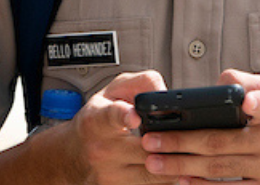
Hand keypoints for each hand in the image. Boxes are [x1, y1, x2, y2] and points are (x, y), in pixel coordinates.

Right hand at [63, 70, 173, 184]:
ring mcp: (109, 175)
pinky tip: (171, 165)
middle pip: (146, 149)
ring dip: (174, 162)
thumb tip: (165, 94)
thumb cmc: (96, 122)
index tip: (135, 117)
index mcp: (96, 120)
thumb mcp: (112, 92)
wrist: (73, 156)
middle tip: (186, 134)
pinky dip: (167, 176)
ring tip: (183, 150)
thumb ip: (141, 84)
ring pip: (156, 172)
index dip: (124, 116)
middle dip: (169, 141)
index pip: (110, 117)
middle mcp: (100, 150)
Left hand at [140, 70, 259, 183]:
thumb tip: (219, 83)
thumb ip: (248, 83)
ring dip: (183, 166)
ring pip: (219, 170)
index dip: (258, 103)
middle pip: (222, 142)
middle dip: (182, 142)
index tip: (247, 102)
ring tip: (154, 162)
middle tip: (151, 141)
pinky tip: (180, 181)